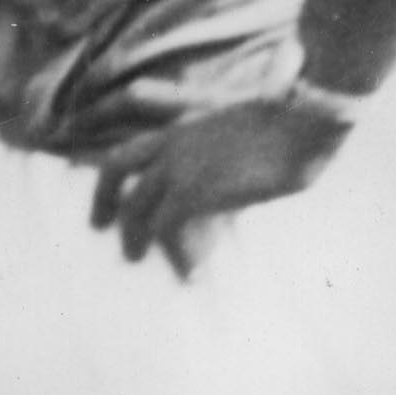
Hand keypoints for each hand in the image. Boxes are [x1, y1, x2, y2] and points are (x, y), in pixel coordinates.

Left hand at [87, 92, 352, 277]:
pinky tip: (186, 273)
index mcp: (182, 126)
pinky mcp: (193, 189)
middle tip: (98, 225)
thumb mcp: (241, 136)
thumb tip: (221, 189)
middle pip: (116, 167)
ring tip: (134, 257)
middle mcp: (172, 142)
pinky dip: (172, 254)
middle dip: (102, 198)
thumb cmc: (288, 127)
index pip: (131, 142)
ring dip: (132, 237)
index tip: (93, 179)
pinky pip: (167, 228)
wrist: (302, 121)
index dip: (109, 163)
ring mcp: (179, 164)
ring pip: (136, 206)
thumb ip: (219, 157)